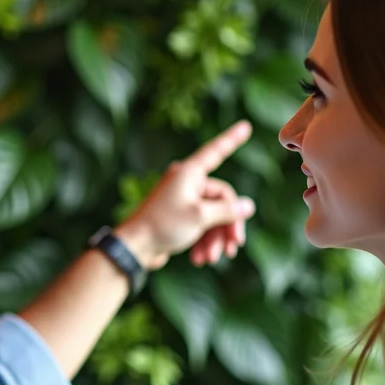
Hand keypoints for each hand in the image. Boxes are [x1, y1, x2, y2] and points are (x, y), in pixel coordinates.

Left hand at [114, 120, 255, 269]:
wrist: (135, 248)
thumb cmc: (164, 225)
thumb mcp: (200, 217)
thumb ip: (228, 211)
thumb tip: (249, 205)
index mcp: (190, 173)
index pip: (216, 152)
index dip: (232, 139)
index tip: (246, 125)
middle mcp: (187, 183)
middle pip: (222, 200)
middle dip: (227, 226)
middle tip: (234, 247)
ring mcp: (183, 200)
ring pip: (213, 217)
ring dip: (215, 239)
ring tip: (212, 258)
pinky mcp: (179, 218)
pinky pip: (201, 226)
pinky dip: (203, 242)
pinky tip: (200, 259)